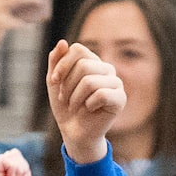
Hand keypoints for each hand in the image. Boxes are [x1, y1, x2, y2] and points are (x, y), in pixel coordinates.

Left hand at [46, 41, 125, 164]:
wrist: (74, 132)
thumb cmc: (65, 106)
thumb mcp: (54, 81)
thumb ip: (55, 61)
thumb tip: (63, 42)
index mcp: (92, 61)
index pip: (78, 49)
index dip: (62, 65)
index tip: (54, 81)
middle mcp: (106, 68)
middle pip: (83, 65)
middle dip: (68, 84)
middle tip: (65, 99)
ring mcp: (116, 83)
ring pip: (90, 81)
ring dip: (75, 97)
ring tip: (74, 106)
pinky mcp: (120, 99)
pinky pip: (101, 94)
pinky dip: (89, 105)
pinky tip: (90, 110)